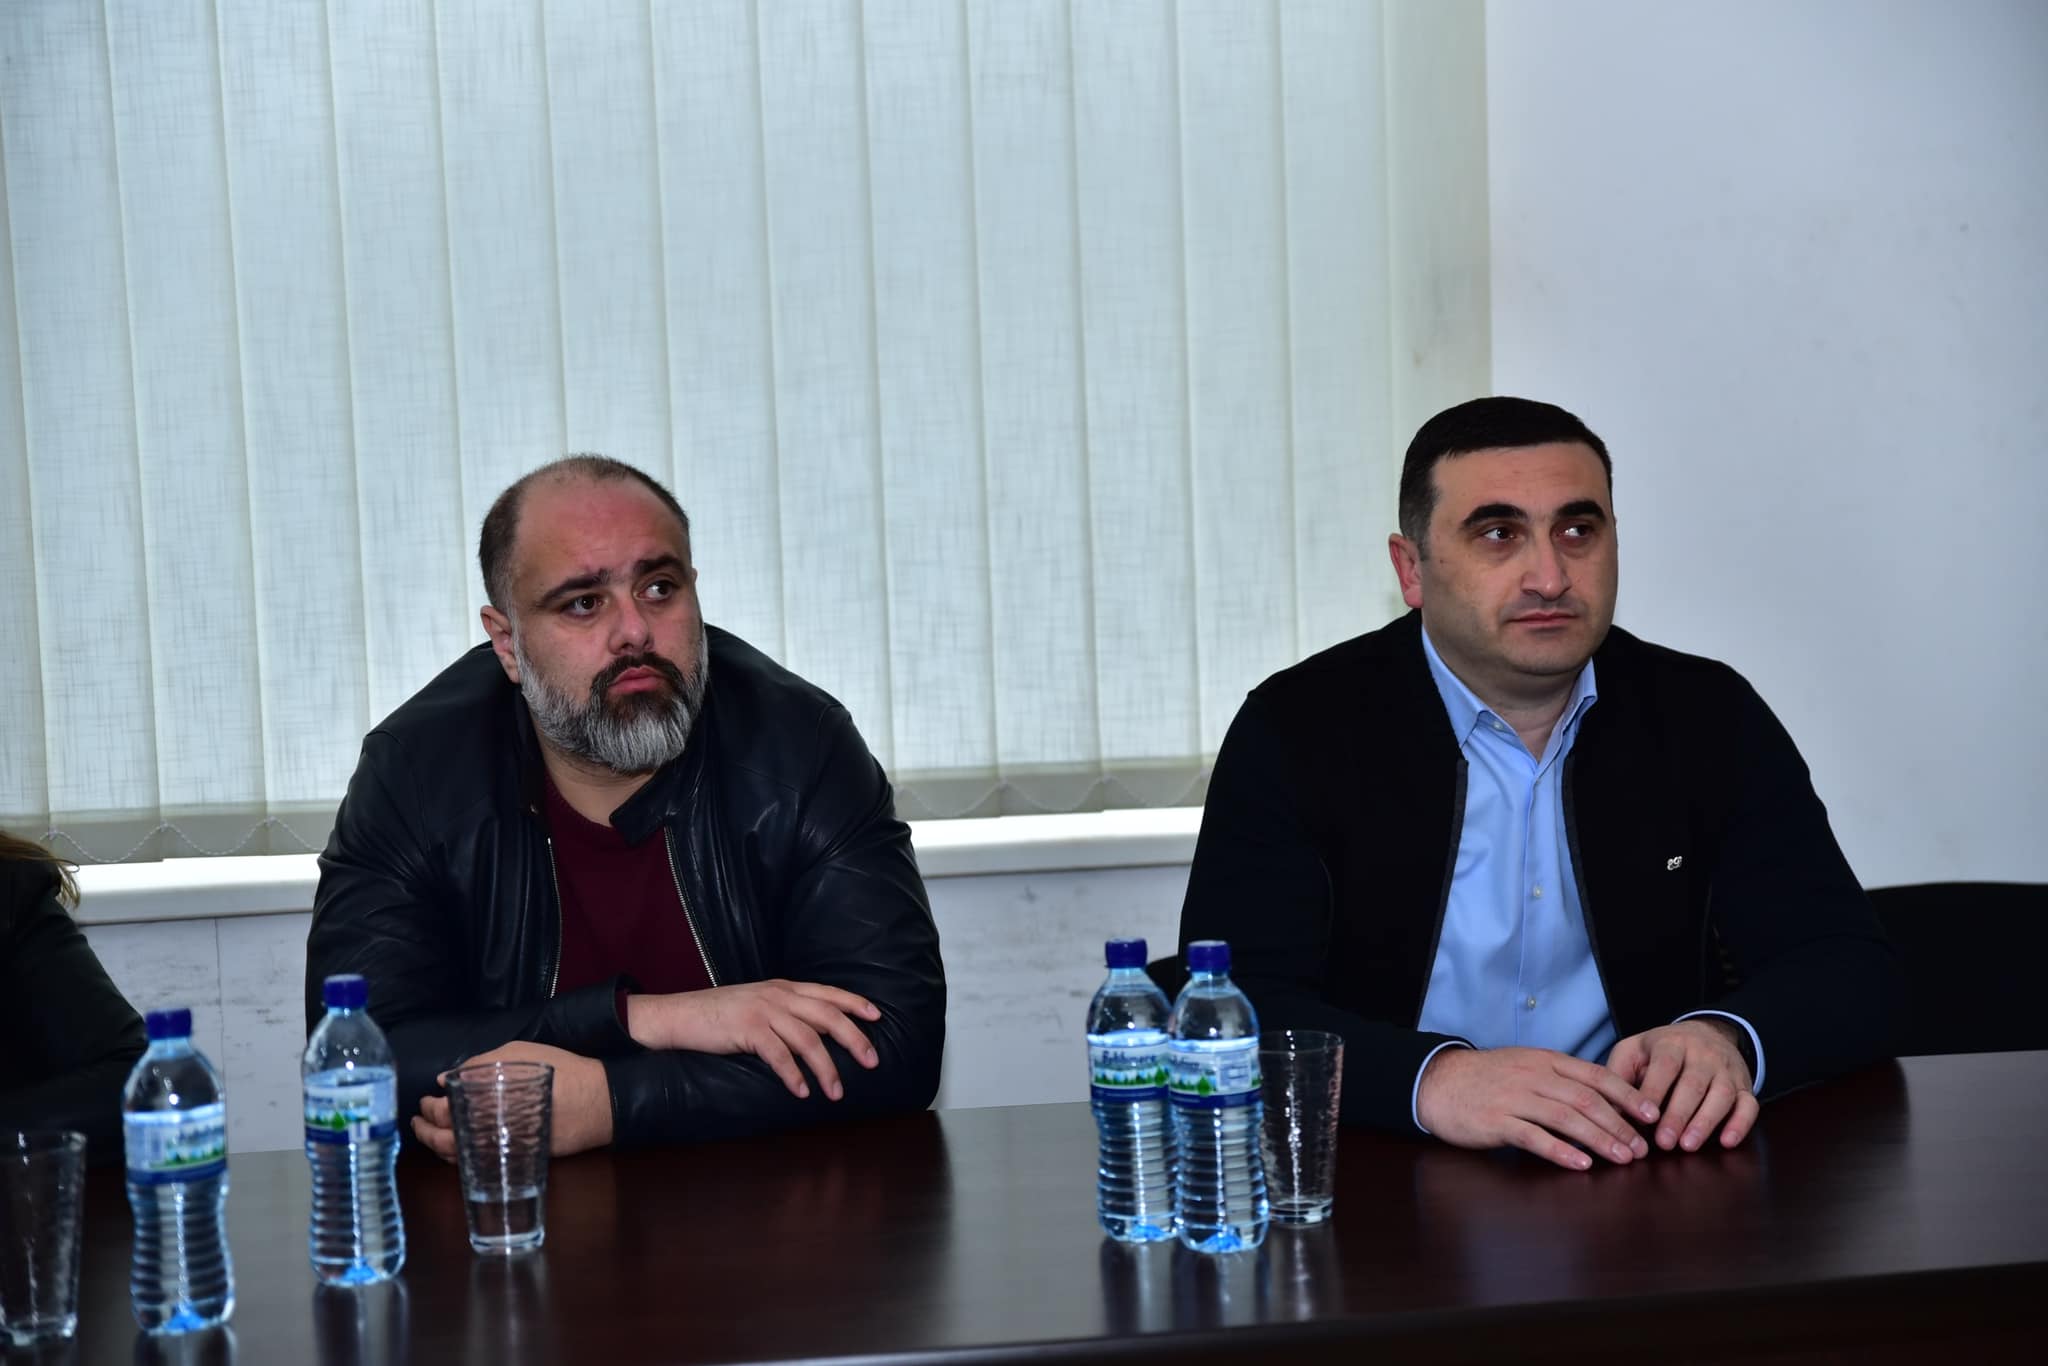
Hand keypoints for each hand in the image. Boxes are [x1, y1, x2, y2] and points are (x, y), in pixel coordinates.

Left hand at [411, 1041, 613, 1160]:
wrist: (595, 1102)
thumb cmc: (557, 1072)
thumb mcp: (517, 1053)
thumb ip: (477, 1064)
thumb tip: (445, 1079)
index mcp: (483, 1104)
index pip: (442, 1114)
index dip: (428, 1109)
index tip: (425, 1101)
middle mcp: (486, 1132)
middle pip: (442, 1141)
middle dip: (424, 1132)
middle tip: (418, 1121)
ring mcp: (499, 1150)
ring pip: (456, 1159)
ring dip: (437, 1148)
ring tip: (432, 1135)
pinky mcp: (512, 1160)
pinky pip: (475, 1164)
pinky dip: (458, 1158)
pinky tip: (457, 1147)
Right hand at [624, 981, 881, 1101]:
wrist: (678, 1016)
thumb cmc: (717, 1015)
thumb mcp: (757, 1004)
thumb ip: (784, 1012)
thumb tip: (815, 1032)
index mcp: (783, 987)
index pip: (828, 993)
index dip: (855, 1003)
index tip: (878, 1017)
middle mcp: (778, 995)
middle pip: (827, 1015)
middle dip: (854, 1038)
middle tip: (872, 1062)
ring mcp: (763, 1010)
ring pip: (808, 1038)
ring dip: (826, 1067)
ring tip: (836, 1092)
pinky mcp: (746, 1029)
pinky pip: (778, 1054)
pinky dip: (793, 1074)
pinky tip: (802, 1091)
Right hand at [1416, 1045, 1658, 1171]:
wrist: (1437, 1081)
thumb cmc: (1487, 1079)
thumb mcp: (1526, 1067)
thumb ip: (1560, 1079)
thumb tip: (1603, 1102)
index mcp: (1544, 1060)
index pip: (1595, 1075)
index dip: (1627, 1095)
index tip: (1650, 1114)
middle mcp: (1533, 1075)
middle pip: (1586, 1099)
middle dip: (1619, 1124)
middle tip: (1641, 1148)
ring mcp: (1514, 1097)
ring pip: (1565, 1117)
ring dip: (1599, 1139)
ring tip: (1622, 1159)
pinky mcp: (1496, 1120)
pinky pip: (1534, 1136)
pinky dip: (1561, 1151)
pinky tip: (1580, 1165)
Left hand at [1605, 1020, 1757, 1152]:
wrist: (1706, 1033)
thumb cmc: (1660, 1050)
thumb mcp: (1633, 1050)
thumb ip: (1617, 1073)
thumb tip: (1605, 1107)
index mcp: (1671, 1043)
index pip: (1665, 1065)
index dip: (1655, 1091)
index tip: (1643, 1118)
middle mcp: (1703, 1054)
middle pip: (1693, 1083)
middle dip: (1678, 1114)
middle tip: (1663, 1142)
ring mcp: (1726, 1070)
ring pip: (1722, 1095)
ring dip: (1706, 1122)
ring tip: (1688, 1145)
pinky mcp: (1744, 1087)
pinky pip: (1749, 1105)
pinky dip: (1741, 1124)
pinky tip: (1727, 1142)